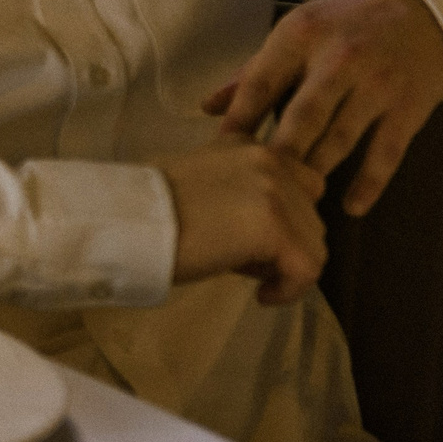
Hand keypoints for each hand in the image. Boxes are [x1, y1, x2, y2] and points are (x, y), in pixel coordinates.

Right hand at [158, 143, 326, 305]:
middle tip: (247, 259)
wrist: (128, 224)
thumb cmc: (151, 211)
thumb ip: (240, 185)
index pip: (303, 182)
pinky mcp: (276, 228)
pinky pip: (307, 269)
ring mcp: (276, 192)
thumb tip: (268, 222)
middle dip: (287, 243)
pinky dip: (289, 290)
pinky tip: (262, 296)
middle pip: (312, 216)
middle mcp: (269, 159)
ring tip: (248, 274)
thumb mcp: (203, 179)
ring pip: (314, 244)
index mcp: (249, 145)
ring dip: (286, 266)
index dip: (288, 215)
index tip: (256, 238)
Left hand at [204, 0, 442, 215]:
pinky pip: (387, 153)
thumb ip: (252, 73)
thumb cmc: (340, 26)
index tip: (220, 154)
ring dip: (316, 171)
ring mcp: (378, 84)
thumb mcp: (295, 34)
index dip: (239, 120)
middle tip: (257, 187)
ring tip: (294, 200)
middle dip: (279, 153)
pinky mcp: (409, 106)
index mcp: (300, 36)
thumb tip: (207, 108)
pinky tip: (351, 207)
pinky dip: (369, 183)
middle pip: (302, 115)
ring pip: (341, 137)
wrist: (415, 9)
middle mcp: (340, 58)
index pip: (261, 83)